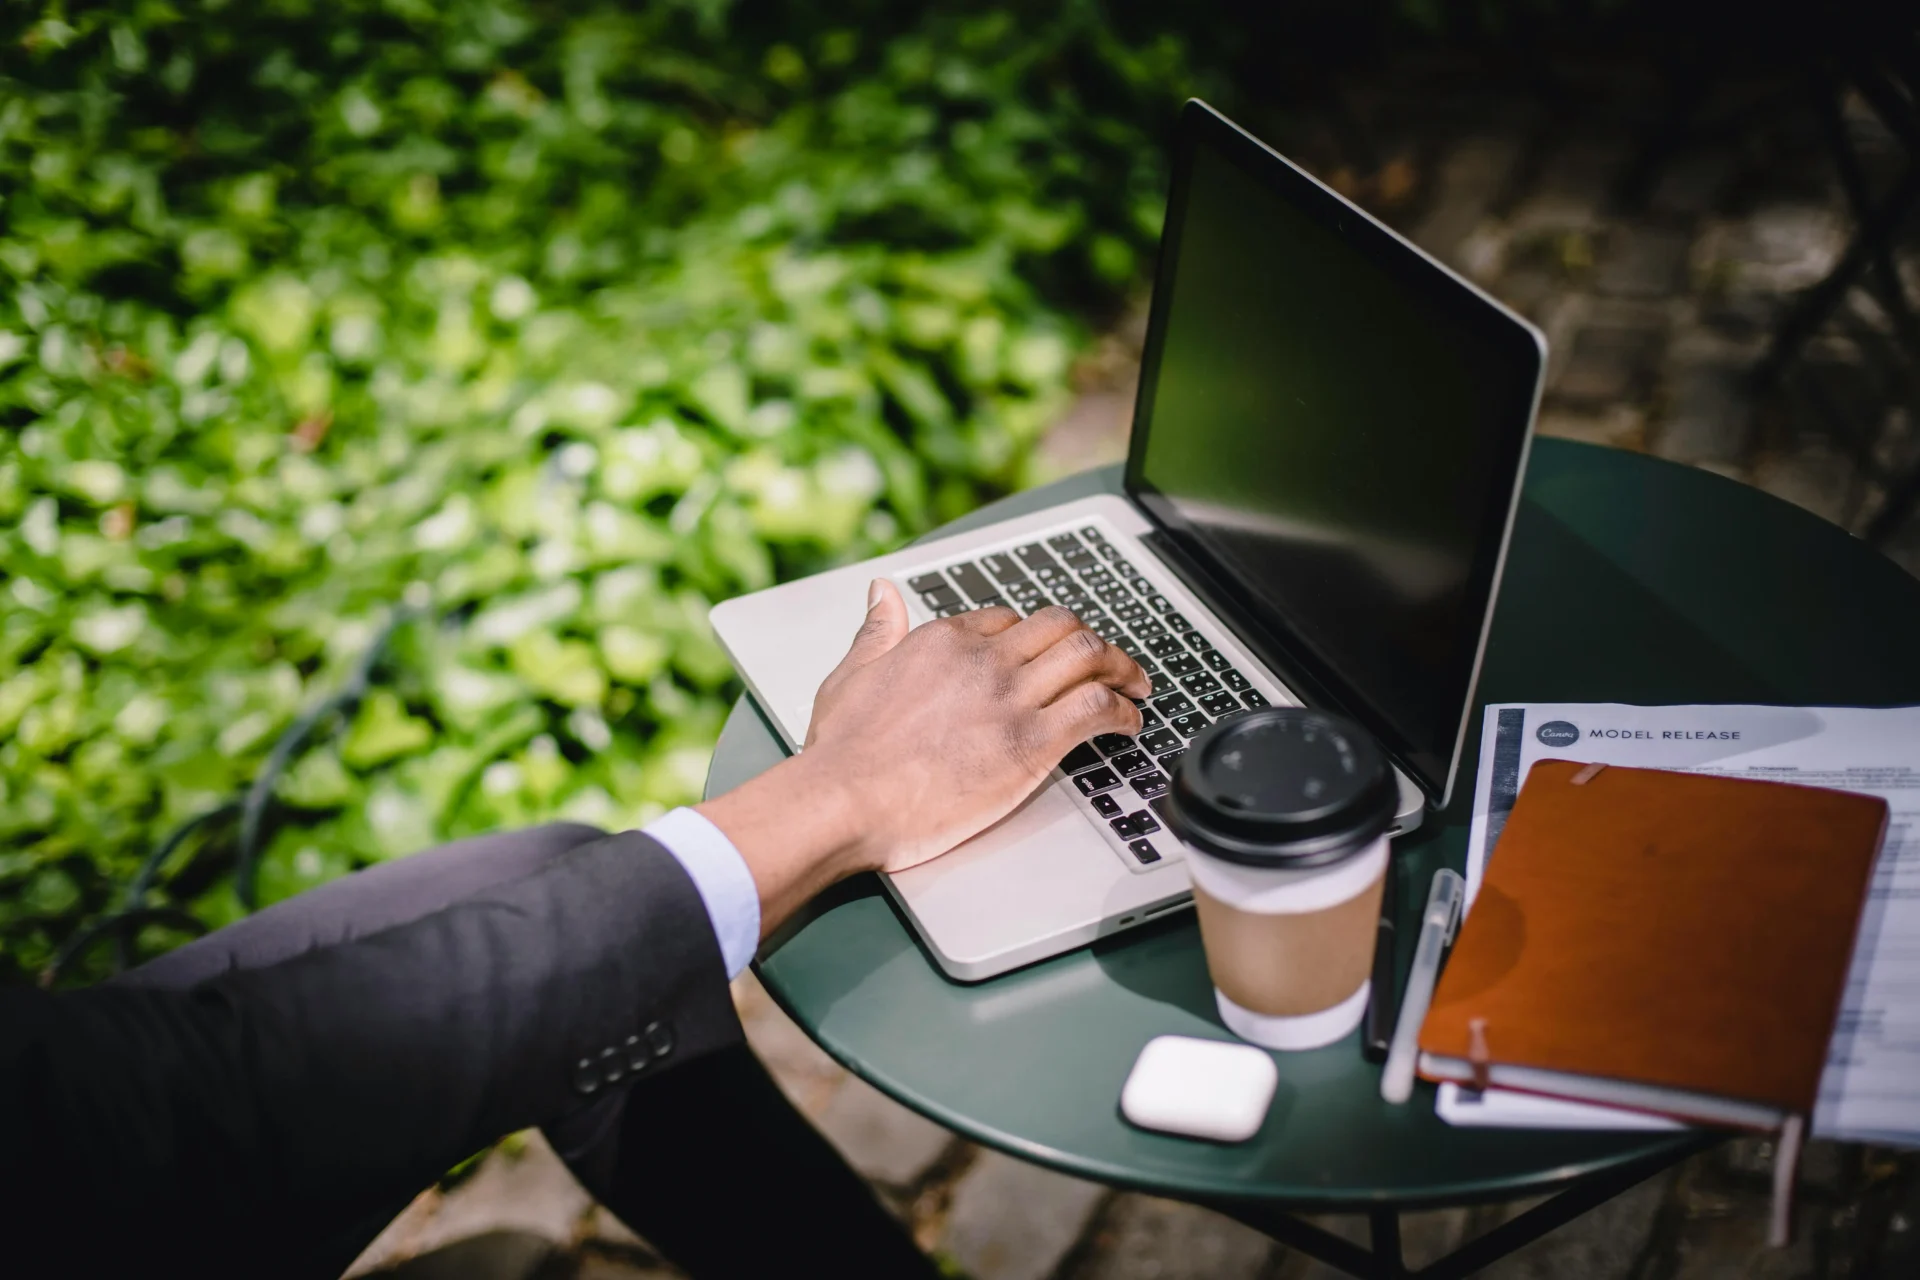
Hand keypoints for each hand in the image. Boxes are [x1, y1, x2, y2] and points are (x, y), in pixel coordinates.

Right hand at [697, 579, 1148, 935]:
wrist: (845, 799)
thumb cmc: (843, 752)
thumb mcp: (851, 674)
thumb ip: (877, 631)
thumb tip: (882, 592)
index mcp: (943, 640)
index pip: (1009, 620)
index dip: (1036, 635)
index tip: (1048, 654)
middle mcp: (984, 660)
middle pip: (1061, 628)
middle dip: (1092, 640)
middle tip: (1110, 662)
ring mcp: (1011, 698)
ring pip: (1089, 658)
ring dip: (1122, 669)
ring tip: (1136, 686)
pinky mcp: (1032, 743)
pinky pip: (1098, 709)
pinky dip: (1123, 712)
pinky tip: (1128, 724)